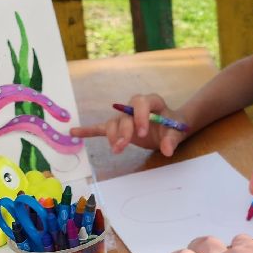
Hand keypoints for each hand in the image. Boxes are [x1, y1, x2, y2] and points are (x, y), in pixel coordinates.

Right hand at [70, 93, 188, 156]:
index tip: (142, 132)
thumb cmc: (173, 126)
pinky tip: (74, 132)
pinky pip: (102, 128)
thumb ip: (172, 140)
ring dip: (113, 136)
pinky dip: (89, 130)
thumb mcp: (178, 132)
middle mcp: (135, 107)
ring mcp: (125, 117)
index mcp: (152, 102)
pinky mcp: (119, 127)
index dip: (140, 115)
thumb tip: (166, 150)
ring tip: (117, 149)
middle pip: (125, 114)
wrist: (170, 128)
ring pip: (113, 122)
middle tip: (124, 145)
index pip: (142, 102)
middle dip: (124, 129)